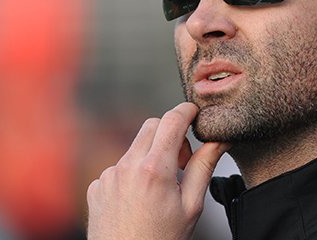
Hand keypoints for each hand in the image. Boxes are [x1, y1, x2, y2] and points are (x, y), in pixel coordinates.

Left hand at [87, 102, 228, 239]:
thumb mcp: (192, 206)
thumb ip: (204, 166)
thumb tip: (219, 140)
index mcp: (155, 169)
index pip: (172, 120)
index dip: (187, 111)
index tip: (194, 113)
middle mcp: (127, 166)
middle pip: (152, 125)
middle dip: (170, 133)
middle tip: (182, 160)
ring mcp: (108, 176)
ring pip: (135, 146)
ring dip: (151, 154)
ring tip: (161, 186)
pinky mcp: (97, 186)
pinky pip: (118, 166)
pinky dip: (133, 173)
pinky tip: (139, 198)